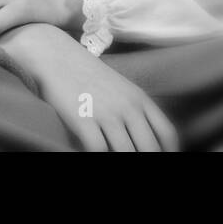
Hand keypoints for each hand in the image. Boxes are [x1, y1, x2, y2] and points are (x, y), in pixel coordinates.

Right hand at [0, 23, 178, 151]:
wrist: (53, 55)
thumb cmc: (84, 74)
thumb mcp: (117, 88)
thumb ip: (133, 111)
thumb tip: (141, 140)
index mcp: (139, 99)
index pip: (167, 134)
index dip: (168, 153)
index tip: (161, 159)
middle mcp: (128, 107)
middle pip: (150, 148)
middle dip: (146, 160)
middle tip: (140, 168)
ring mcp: (106, 114)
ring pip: (126, 154)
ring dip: (121, 160)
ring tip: (113, 158)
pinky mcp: (83, 120)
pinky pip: (99, 151)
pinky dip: (98, 158)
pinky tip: (90, 155)